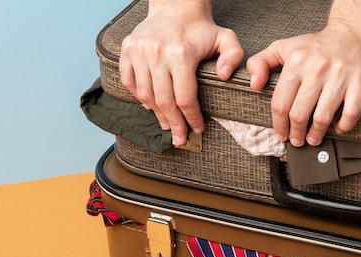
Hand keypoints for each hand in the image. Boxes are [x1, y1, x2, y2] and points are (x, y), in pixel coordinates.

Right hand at [119, 2, 243, 145]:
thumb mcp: (226, 38)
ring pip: (146, 95)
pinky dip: (138, 98)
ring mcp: (139, 51)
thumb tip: (224, 77)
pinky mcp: (127, 50)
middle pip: (164, 102)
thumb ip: (233, 56)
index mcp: (181, 53)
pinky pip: (129, 82)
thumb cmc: (201, 28)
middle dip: (174, 124)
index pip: (185, 98)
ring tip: (167, 125)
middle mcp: (157, 53)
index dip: (192, 118)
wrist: (175, 6)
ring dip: (157, 115)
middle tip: (180, 138)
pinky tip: (151, 106)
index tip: (198, 129)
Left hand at [247, 27, 360, 146]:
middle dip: (295, 133)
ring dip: (316, 134)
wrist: (355, 33)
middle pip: (299, 114)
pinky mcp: (360, 81)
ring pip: (323, 117)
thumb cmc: (318, 46)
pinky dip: (343, 125)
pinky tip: (338, 128)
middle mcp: (317, 67)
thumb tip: (254, 84)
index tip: (281, 134)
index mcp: (296, 61)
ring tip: (313, 139)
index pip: (280, 103)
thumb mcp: (284, 47)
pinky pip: (350, 112)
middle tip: (297, 140)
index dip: (279, 124)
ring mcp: (340, 75)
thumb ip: (261, 62)